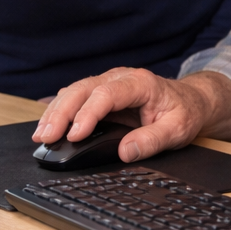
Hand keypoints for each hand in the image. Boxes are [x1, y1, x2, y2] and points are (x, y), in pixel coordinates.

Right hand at [33, 69, 230, 163]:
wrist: (190, 100)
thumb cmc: (184, 112)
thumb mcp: (177, 130)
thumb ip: (153, 140)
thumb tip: (126, 152)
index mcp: (140, 83)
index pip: (107, 94)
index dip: (88, 114)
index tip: (75, 135)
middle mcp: (119, 78)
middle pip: (83, 89)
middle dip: (61, 112)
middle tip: (46, 137)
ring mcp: (107, 83)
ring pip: (74, 91)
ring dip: (55, 111)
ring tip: (40, 134)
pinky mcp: (100, 93)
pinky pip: (75, 97)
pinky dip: (59, 110)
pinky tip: (47, 126)